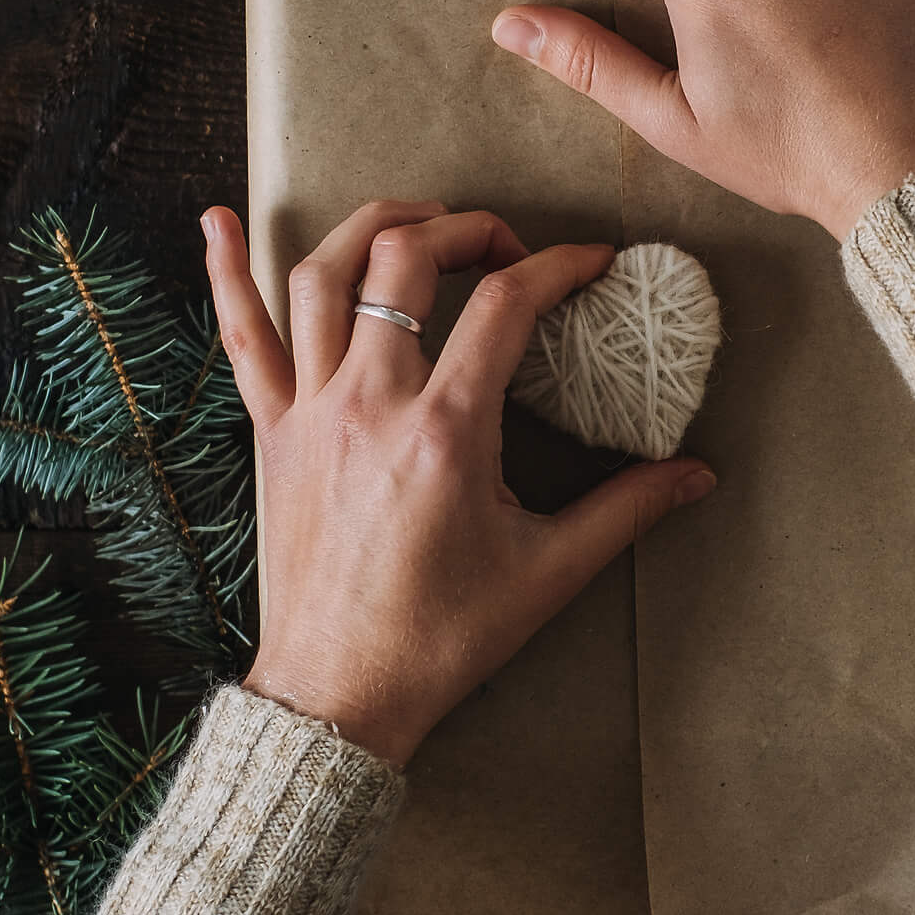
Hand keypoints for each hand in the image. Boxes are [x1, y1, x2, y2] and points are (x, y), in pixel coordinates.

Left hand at [206, 199, 716, 764]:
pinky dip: (225, 273)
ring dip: (371, 226)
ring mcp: (311, 411)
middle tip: (507, 247)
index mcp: (445, 432)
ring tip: (416, 220)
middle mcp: (370, 403)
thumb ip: (627, 510)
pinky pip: (241, 337)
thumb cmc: (440, 639)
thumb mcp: (548, 572)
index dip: (559, 265)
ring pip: (322, 275)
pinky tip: (215, 220)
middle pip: (408, 260)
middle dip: (466, 228)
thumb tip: (698, 474)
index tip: (590, 263)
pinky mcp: (273, 433)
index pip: (506, 304)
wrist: (338, 694)